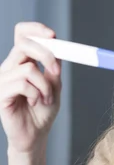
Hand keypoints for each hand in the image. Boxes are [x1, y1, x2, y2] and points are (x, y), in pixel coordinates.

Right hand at [0, 22, 61, 152]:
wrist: (35, 135)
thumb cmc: (43, 111)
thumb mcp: (54, 85)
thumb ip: (53, 66)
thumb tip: (58, 48)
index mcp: (21, 61)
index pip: (21, 34)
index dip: (35, 29)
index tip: (53, 35)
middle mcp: (9, 67)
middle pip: (24, 44)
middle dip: (46, 55)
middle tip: (57, 71)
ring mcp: (3, 79)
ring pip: (28, 68)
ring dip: (44, 85)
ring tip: (46, 98)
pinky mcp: (0, 93)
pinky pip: (22, 84)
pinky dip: (36, 93)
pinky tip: (36, 103)